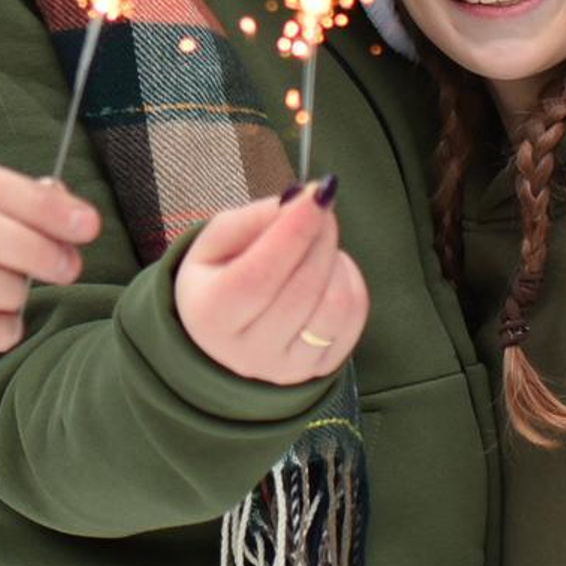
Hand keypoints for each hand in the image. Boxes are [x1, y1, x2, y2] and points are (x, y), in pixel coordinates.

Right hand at [173, 182, 367, 386]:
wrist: (221, 338)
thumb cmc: (218, 279)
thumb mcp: (216, 240)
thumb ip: (254, 218)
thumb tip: (299, 201)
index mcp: (211, 315)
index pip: (259, 275)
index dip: (292, 233)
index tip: (314, 195)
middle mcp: (248, 351)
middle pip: (302, 288)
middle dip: (319, 236)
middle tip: (320, 205)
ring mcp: (287, 367)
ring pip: (334, 306)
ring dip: (335, 259)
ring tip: (319, 242)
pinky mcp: (320, 370)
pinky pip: (353, 319)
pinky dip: (350, 282)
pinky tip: (330, 269)